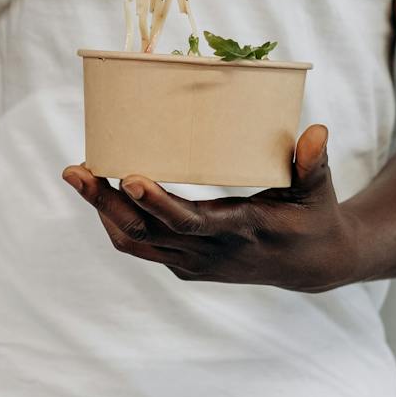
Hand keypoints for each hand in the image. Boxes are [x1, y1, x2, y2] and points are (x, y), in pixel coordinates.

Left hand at [61, 125, 359, 292]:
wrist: (310, 266)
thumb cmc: (313, 216)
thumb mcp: (319, 191)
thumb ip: (313, 163)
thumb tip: (316, 130)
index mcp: (243, 230)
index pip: (192, 222)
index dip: (158, 203)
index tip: (130, 176)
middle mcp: (211, 252)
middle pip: (147, 232)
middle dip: (106, 201)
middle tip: (76, 170)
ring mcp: (194, 263)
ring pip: (136, 242)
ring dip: (102, 210)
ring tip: (77, 175)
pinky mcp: (185, 265)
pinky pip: (141, 247)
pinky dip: (116, 221)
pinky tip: (101, 193)